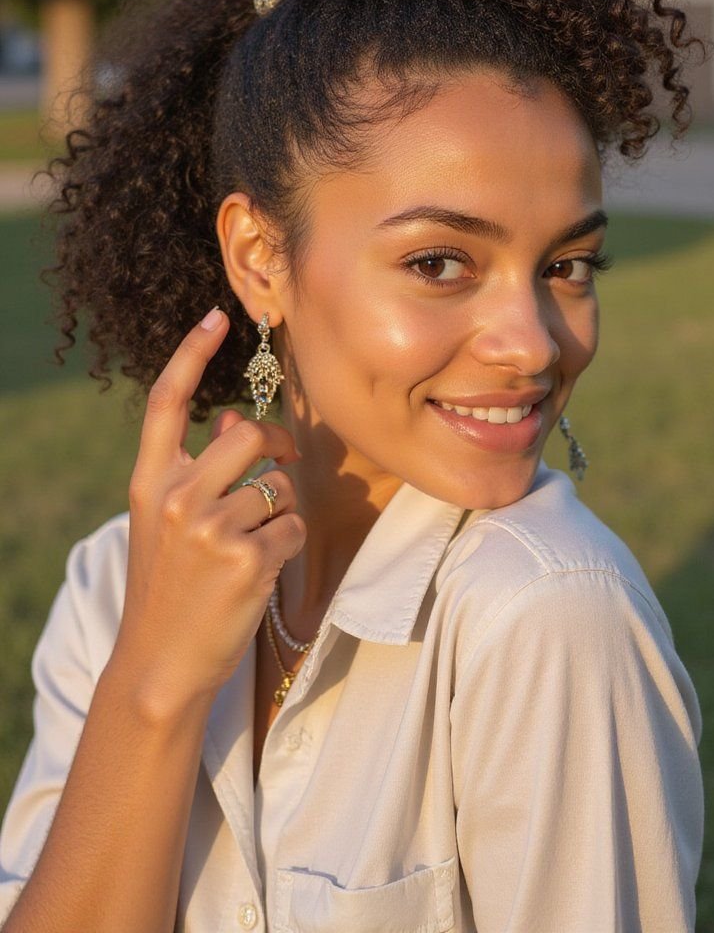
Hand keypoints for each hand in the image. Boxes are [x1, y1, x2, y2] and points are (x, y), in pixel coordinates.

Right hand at [110, 307, 305, 713]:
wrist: (159, 664)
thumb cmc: (170, 586)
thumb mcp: (164, 522)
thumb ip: (196, 468)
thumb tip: (238, 419)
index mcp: (150, 482)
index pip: (167, 402)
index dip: (191, 354)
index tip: (215, 316)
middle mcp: (177, 497)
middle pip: (249, 435)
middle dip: (275, 447)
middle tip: (279, 470)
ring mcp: (212, 529)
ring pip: (280, 484)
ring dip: (283, 507)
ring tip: (257, 541)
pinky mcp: (249, 560)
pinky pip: (295, 525)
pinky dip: (290, 542)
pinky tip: (264, 568)